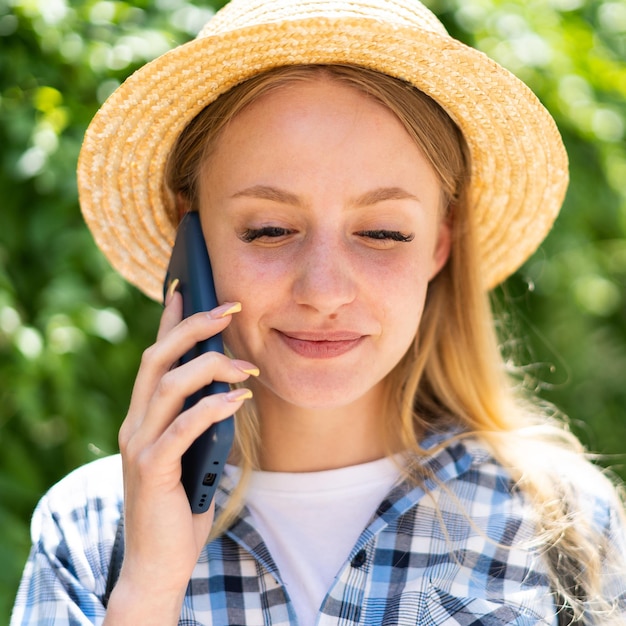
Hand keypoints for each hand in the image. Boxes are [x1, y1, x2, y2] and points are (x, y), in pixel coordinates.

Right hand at [104, 290, 255, 623]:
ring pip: (169, 385)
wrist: (159, 560)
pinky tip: (240, 399)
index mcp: (145, 416)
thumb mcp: (192, 451)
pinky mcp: (153, 470)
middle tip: (229, 310)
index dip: (169, 320)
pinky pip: (184, 427)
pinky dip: (213, 407)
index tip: (186, 289)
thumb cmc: (182, 501)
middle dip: (193, 327)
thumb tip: (230, 385)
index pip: (154, 356)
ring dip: (211, 366)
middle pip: (158, 358)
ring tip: (247, 367)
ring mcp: (140, 445)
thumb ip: (199, 418)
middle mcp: (136, 423)